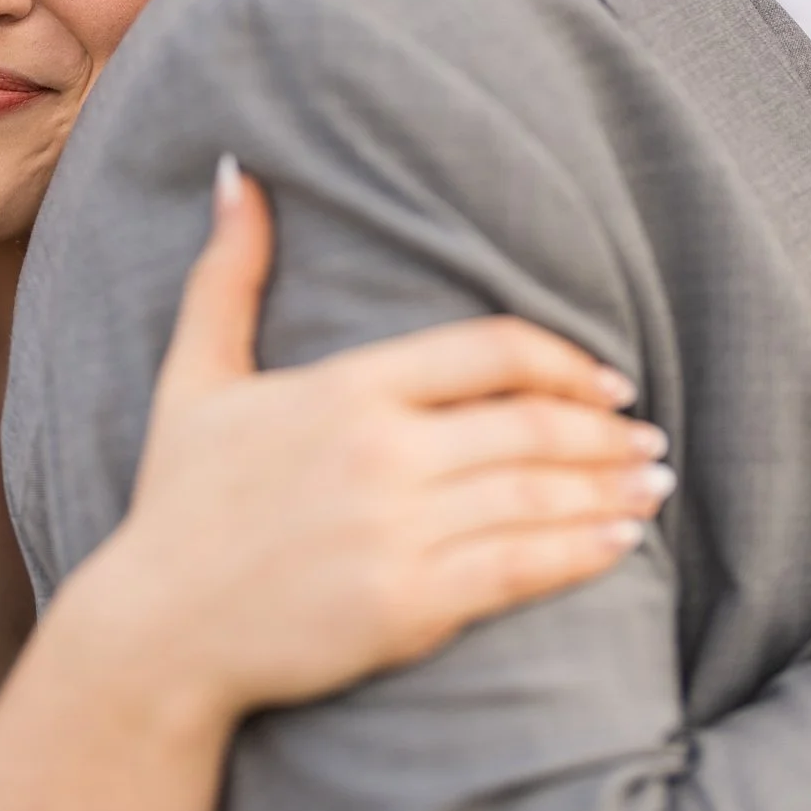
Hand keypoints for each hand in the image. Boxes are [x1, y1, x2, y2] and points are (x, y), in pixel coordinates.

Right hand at [78, 158, 665, 720]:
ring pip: (538, 494)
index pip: (490, 350)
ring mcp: (398, 531)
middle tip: (649, 436)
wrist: (155, 636)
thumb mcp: (193, 379)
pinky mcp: (408, 606)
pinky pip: (522, 568)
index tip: (609, 379)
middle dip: (605, 430)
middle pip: (531, 423)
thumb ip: (229, 275)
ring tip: (654, 484)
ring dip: (611, 488)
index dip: (565, 360)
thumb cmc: (179, 505)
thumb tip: (241, 174)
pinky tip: (621, 542)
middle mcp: (380, 454)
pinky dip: (584, 552)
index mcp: (346, 390)